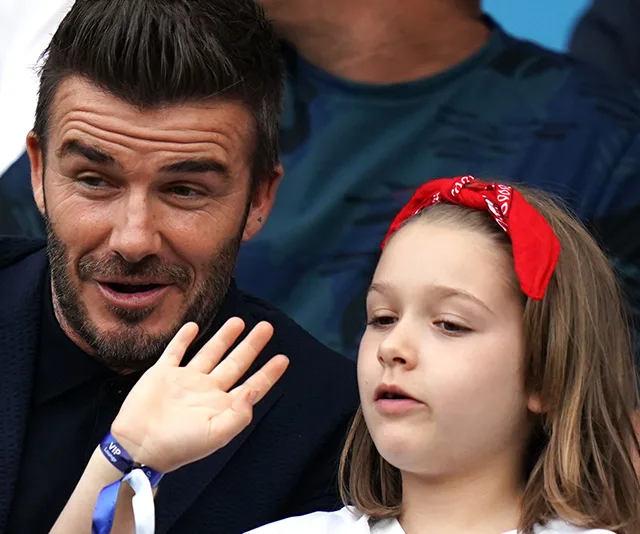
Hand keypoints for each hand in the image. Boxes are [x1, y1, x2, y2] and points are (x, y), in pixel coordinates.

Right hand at [110, 318, 288, 472]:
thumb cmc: (179, 445)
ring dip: (224, 337)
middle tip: (267, 327)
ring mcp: (185, 379)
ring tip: (239, 321)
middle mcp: (207, 389)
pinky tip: (194, 326)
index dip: (268, 373)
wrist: (138, 445)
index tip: (284, 358)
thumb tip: (253, 391)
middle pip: (236, 362)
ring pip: (210, 352)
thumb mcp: (215, 435)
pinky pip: (176, 351)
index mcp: (222, 405)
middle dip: (252, 345)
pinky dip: (184, 338)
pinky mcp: (163, 373)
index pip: (252, 385)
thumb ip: (238, 415)